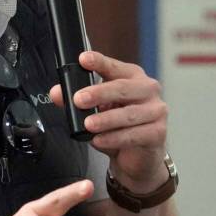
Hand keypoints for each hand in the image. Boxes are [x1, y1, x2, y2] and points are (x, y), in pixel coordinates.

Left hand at [50, 51, 168, 190]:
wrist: (138, 156)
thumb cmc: (118, 125)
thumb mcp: (96, 109)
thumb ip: (76, 99)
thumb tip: (57, 93)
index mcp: (132, 76)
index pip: (114, 66)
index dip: (99, 62)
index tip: (83, 59)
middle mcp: (148, 90)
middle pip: (122, 88)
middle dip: (98, 93)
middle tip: (79, 99)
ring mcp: (156, 111)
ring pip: (128, 114)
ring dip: (105, 120)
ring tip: (88, 124)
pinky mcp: (158, 132)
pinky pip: (134, 135)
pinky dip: (114, 138)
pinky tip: (100, 140)